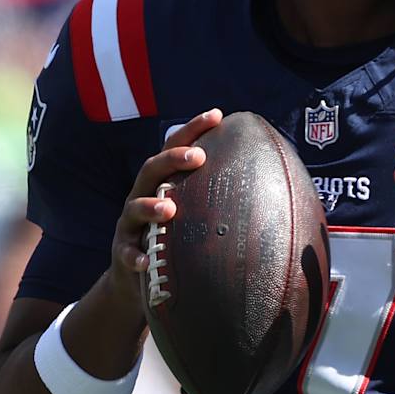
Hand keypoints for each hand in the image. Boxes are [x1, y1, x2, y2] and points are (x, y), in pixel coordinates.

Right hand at [102, 109, 223, 321]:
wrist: (134, 278)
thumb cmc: (174, 240)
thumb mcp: (191, 215)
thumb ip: (216, 198)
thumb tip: (272, 188)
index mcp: (161, 182)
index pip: (174, 148)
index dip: (193, 130)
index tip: (217, 115)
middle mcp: (142, 196)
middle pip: (151, 169)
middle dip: (173, 159)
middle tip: (199, 157)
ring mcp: (129, 224)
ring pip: (135, 208)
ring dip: (150, 206)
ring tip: (169, 209)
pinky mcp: (122, 252)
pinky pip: (125, 252)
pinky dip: (134, 256)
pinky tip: (145, 262)